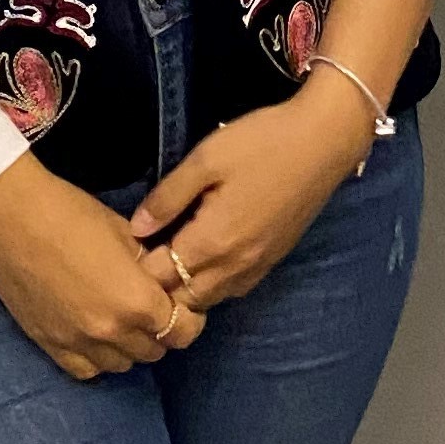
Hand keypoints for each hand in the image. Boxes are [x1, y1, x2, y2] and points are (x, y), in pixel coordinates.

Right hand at [0, 154, 191, 381]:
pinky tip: (95, 335)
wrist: (11, 218)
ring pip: (123, 364)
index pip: (183, 330)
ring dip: (129, 346)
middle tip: (151, 308)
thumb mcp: (126, 234)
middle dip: (160, 331)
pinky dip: (97, 358)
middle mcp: (112, 332)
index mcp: (138, 301)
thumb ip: (150, 267)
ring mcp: (79, 344)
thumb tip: (165, 281)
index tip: (183, 305)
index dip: (189, 318)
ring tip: (121, 320)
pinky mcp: (51, 346)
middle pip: (155, 350)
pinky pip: (86, 370)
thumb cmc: (71, 214)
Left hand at [128, 83, 370, 317]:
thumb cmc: (261, 144)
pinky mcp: (272, 262)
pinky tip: (202, 262)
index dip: (135, 270)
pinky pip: (232, 290)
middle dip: (157, 289)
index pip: (160, 278)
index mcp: (213, 242)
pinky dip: (210, 286)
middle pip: (183, 300)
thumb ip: (167, 197)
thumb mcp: (206, 160)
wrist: (324, 143)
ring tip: (166, 264)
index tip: (120, 252)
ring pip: (209, 300)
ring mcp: (256, 268)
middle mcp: (234, 266)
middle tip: (138, 261)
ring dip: (184, 291)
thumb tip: (136, 229)